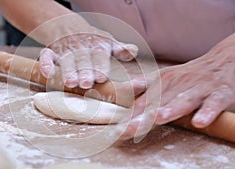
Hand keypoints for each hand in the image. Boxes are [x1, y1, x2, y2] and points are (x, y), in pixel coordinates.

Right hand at [38, 26, 137, 88]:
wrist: (68, 26)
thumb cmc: (92, 40)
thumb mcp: (109, 41)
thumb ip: (120, 49)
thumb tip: (134, 51)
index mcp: (97, 46)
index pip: (100, 57)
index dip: (100, 67)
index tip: (101, 77)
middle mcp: (81, 48)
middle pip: (83, 60)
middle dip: (85, 72)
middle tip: (86, 83)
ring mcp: (65, 50)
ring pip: (66, 60)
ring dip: (67, 71)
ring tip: (69, 82)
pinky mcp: (51, 52)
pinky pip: (46, 56)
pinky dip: (45, 64)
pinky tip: (47, 73)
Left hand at [119, 33, 234, 139]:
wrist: (222, 61)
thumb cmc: (188, 74)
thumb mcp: (163, 76)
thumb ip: (143, 85)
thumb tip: (120, 90)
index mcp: (163, 82)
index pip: (144, 103)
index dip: (130, 116)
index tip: (118, 129)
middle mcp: (178, 85)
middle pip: (160, 104)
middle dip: (144, 117)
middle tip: (129, 129)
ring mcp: (198, 89)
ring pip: (183, 101)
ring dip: (171, 109)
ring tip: (159, 118)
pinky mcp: (219, 94)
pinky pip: (213, 104)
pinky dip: (207, 112)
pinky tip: (199, 122)